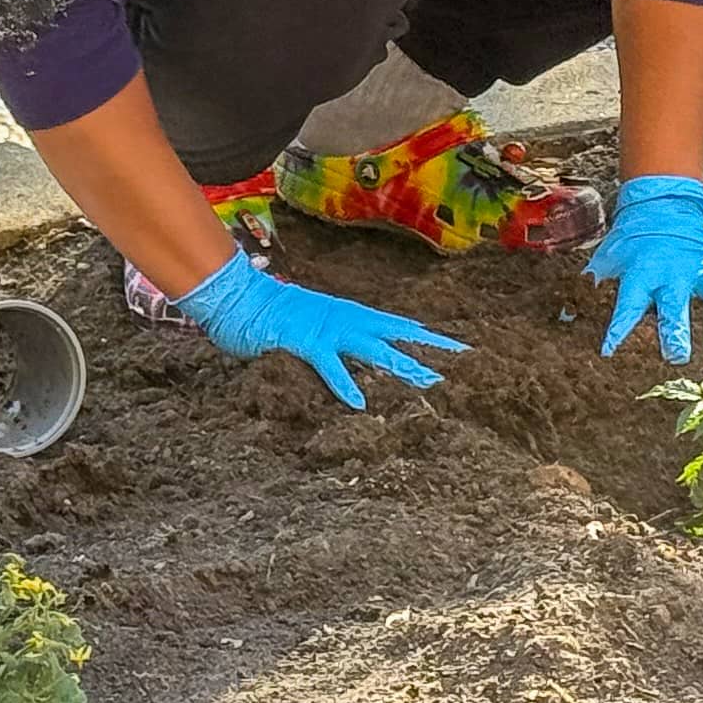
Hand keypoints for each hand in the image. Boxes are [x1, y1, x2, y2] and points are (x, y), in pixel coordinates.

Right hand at [174, 249, 463, 409]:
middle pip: (397, 333)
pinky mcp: (306, 343)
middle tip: (462, 357)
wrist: (240, 299)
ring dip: (400, 365)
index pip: (397, 325)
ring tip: (428, 381)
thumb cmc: (272, 315)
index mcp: (350, 316)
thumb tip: (353, 359)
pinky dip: (345, 385)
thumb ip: (335, 341)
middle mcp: (347, 319)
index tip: (456, 346)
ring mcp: (328, 329)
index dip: (426, 335)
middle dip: (430, 345)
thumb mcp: (313, 326)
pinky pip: (330, 366)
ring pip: (373, 349)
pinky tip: (360, 404)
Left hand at [583, 175, 702, 360]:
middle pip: (675, 306)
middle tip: (678, 355)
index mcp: (643, 276)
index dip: (617, 327)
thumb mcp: (607, 259)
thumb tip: (563, 315)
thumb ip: (590, 286)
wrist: (662, 204)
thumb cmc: (632, 240)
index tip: (609, 350)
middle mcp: (675, 275)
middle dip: (676, 330)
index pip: (627, 306)